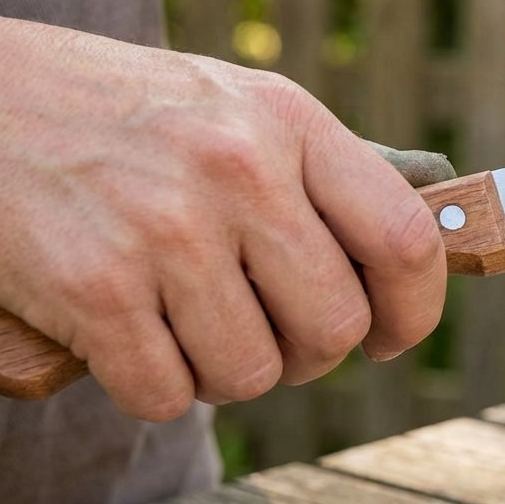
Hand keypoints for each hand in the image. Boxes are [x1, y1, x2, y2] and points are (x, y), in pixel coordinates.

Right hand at [0, 13, 448, 420]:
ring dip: (224, 372)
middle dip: (307, 354)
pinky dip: (151, 387)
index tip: (387, 335)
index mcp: (287, 121)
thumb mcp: (234, 107)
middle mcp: (237, 170)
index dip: (413, 309)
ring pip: (253, 373)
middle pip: (333, 327)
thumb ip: (317, 177)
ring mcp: (165, 229)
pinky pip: (166, 395)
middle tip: (265, 333)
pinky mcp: (91, 287)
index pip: (404, 239)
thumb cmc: (117, 113)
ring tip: (184, 323)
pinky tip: (127, 336)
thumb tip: (408, 262)